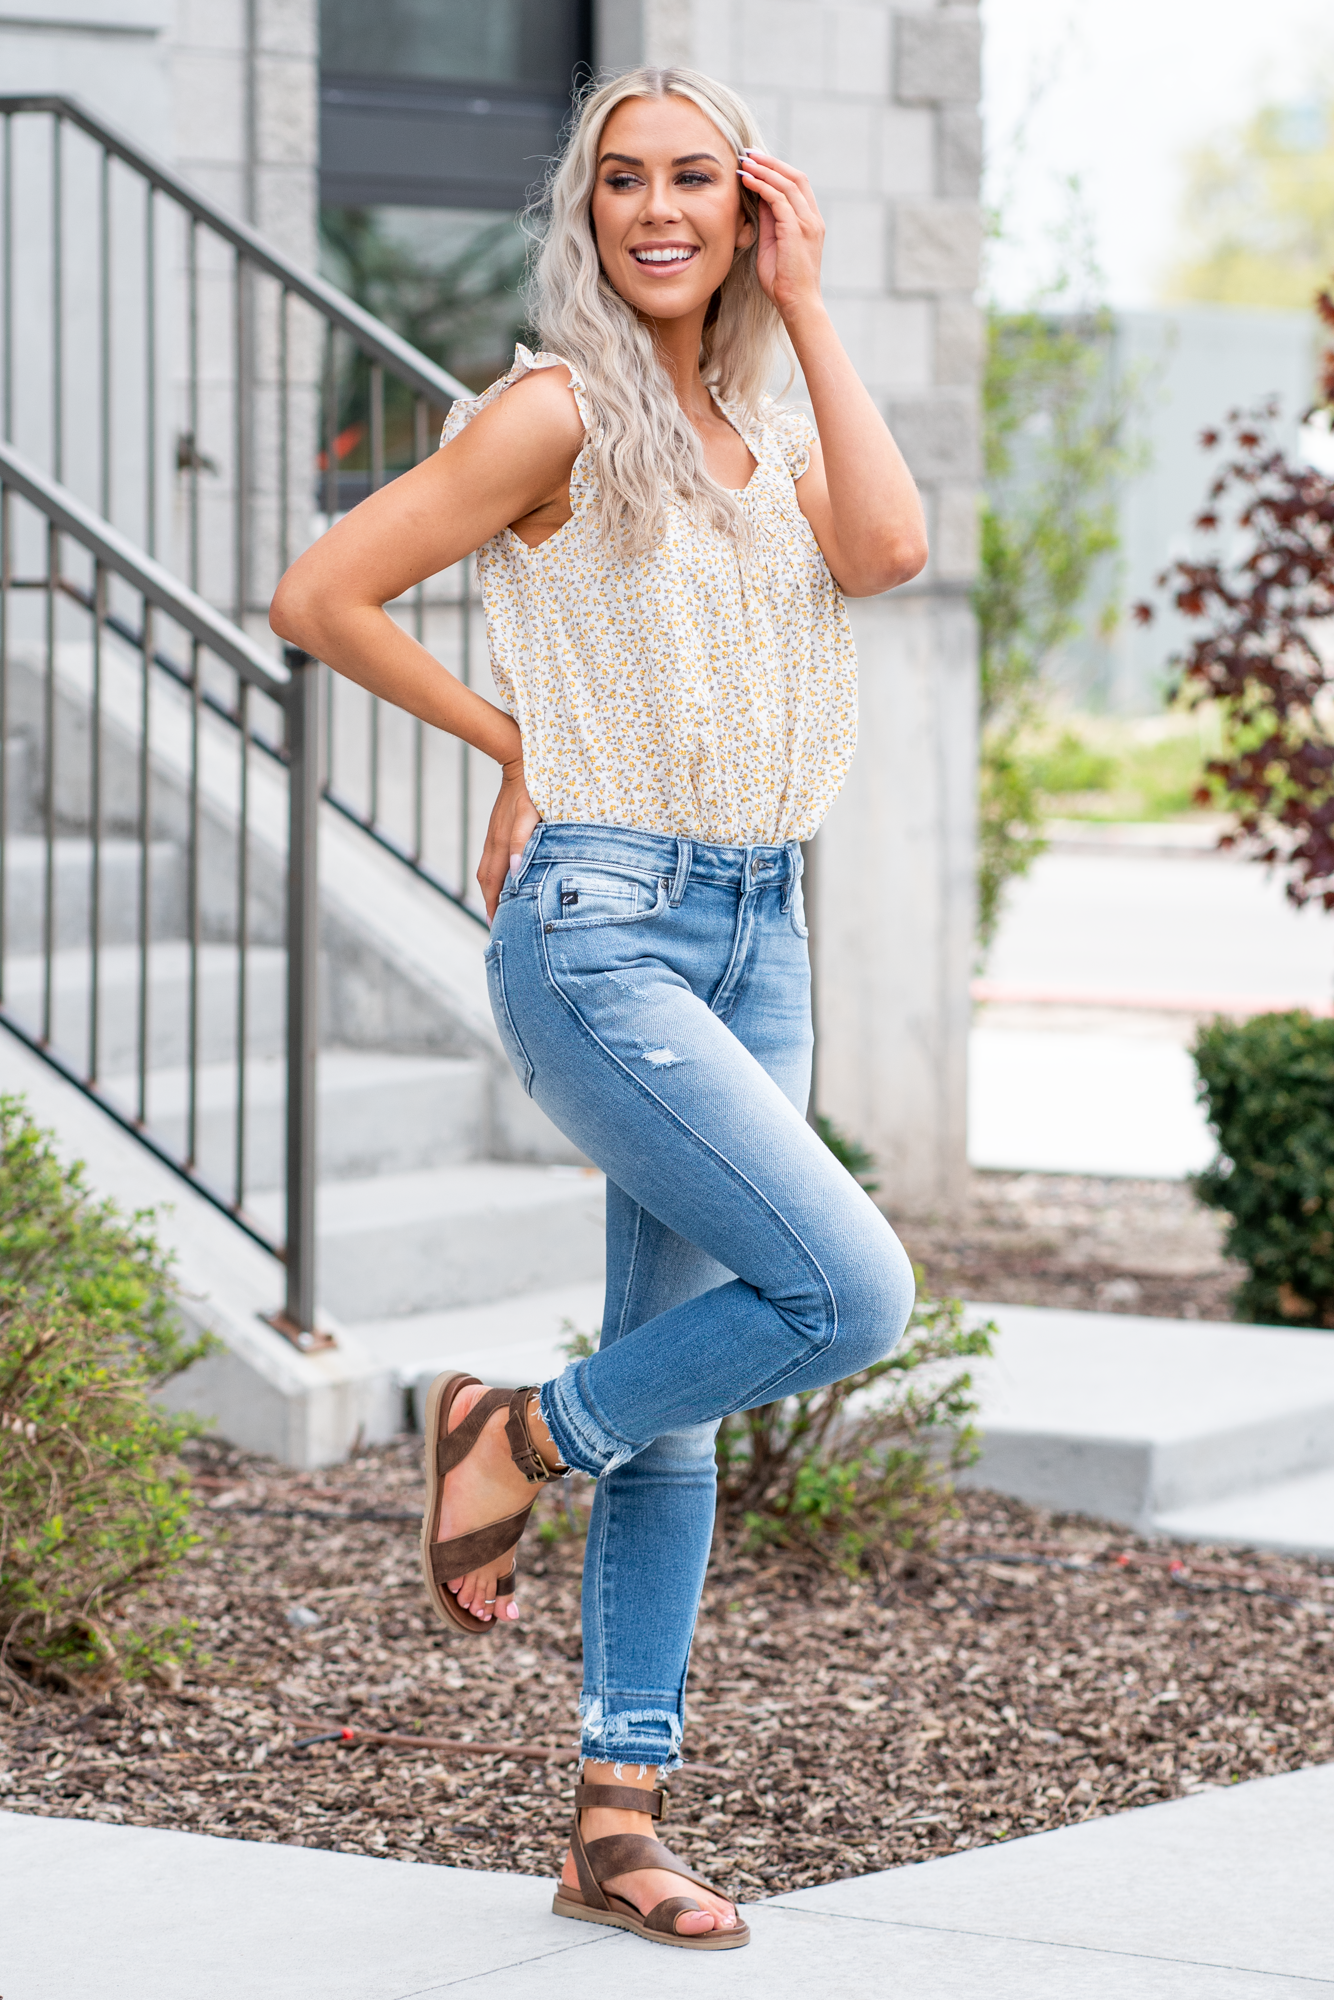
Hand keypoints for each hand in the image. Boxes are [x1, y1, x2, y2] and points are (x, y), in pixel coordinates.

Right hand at [478, 757, 539, 920]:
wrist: (519, 758)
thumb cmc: (531, 788)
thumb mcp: (530, 815)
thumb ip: (521, 842)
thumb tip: (514, 872)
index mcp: (500, 843)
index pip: (492, 883)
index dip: (494, 905)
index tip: (497, 925)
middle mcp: (494, 842)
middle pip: (486, 881)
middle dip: (490, 904)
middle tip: (499, 926)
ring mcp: (494, 835)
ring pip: (488, 870)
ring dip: (492, 891)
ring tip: (501, 909)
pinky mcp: (498, 829)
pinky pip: (493, 859)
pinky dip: (496, 876)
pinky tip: (506, 880)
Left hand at [739, 152, 824, 324]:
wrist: (797, 304)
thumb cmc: (783, 282)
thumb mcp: (773, 245)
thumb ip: (770, 221)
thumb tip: (759, 199)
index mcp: (811, 222)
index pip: (798, 185)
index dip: (778, 170)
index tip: (757, 162)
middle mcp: (813, 219)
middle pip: (795, 177)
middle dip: (772, 162)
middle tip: (749, 153)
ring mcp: (807, 223)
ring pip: (787, 183)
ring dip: (764, 169)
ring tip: (745, 161)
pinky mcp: (797, 230)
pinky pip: (778, 199)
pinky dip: (762, 186)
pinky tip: (747, 180)